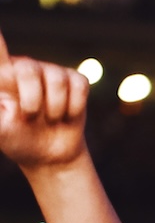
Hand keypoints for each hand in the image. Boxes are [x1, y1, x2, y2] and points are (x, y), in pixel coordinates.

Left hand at [0, 29, 88, 171]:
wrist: (50, 155)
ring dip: (55, 109)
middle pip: (28, 69)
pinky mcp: (75, 81)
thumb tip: (0, 100)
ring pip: (56, 80)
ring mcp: (52, 72)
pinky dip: (74, 107)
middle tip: (31, 118)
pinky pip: (79, 86)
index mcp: (2, 75)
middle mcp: (25, 67)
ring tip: (50, 119)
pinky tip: (67, 115)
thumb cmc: (17, 139)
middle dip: (31, 101)